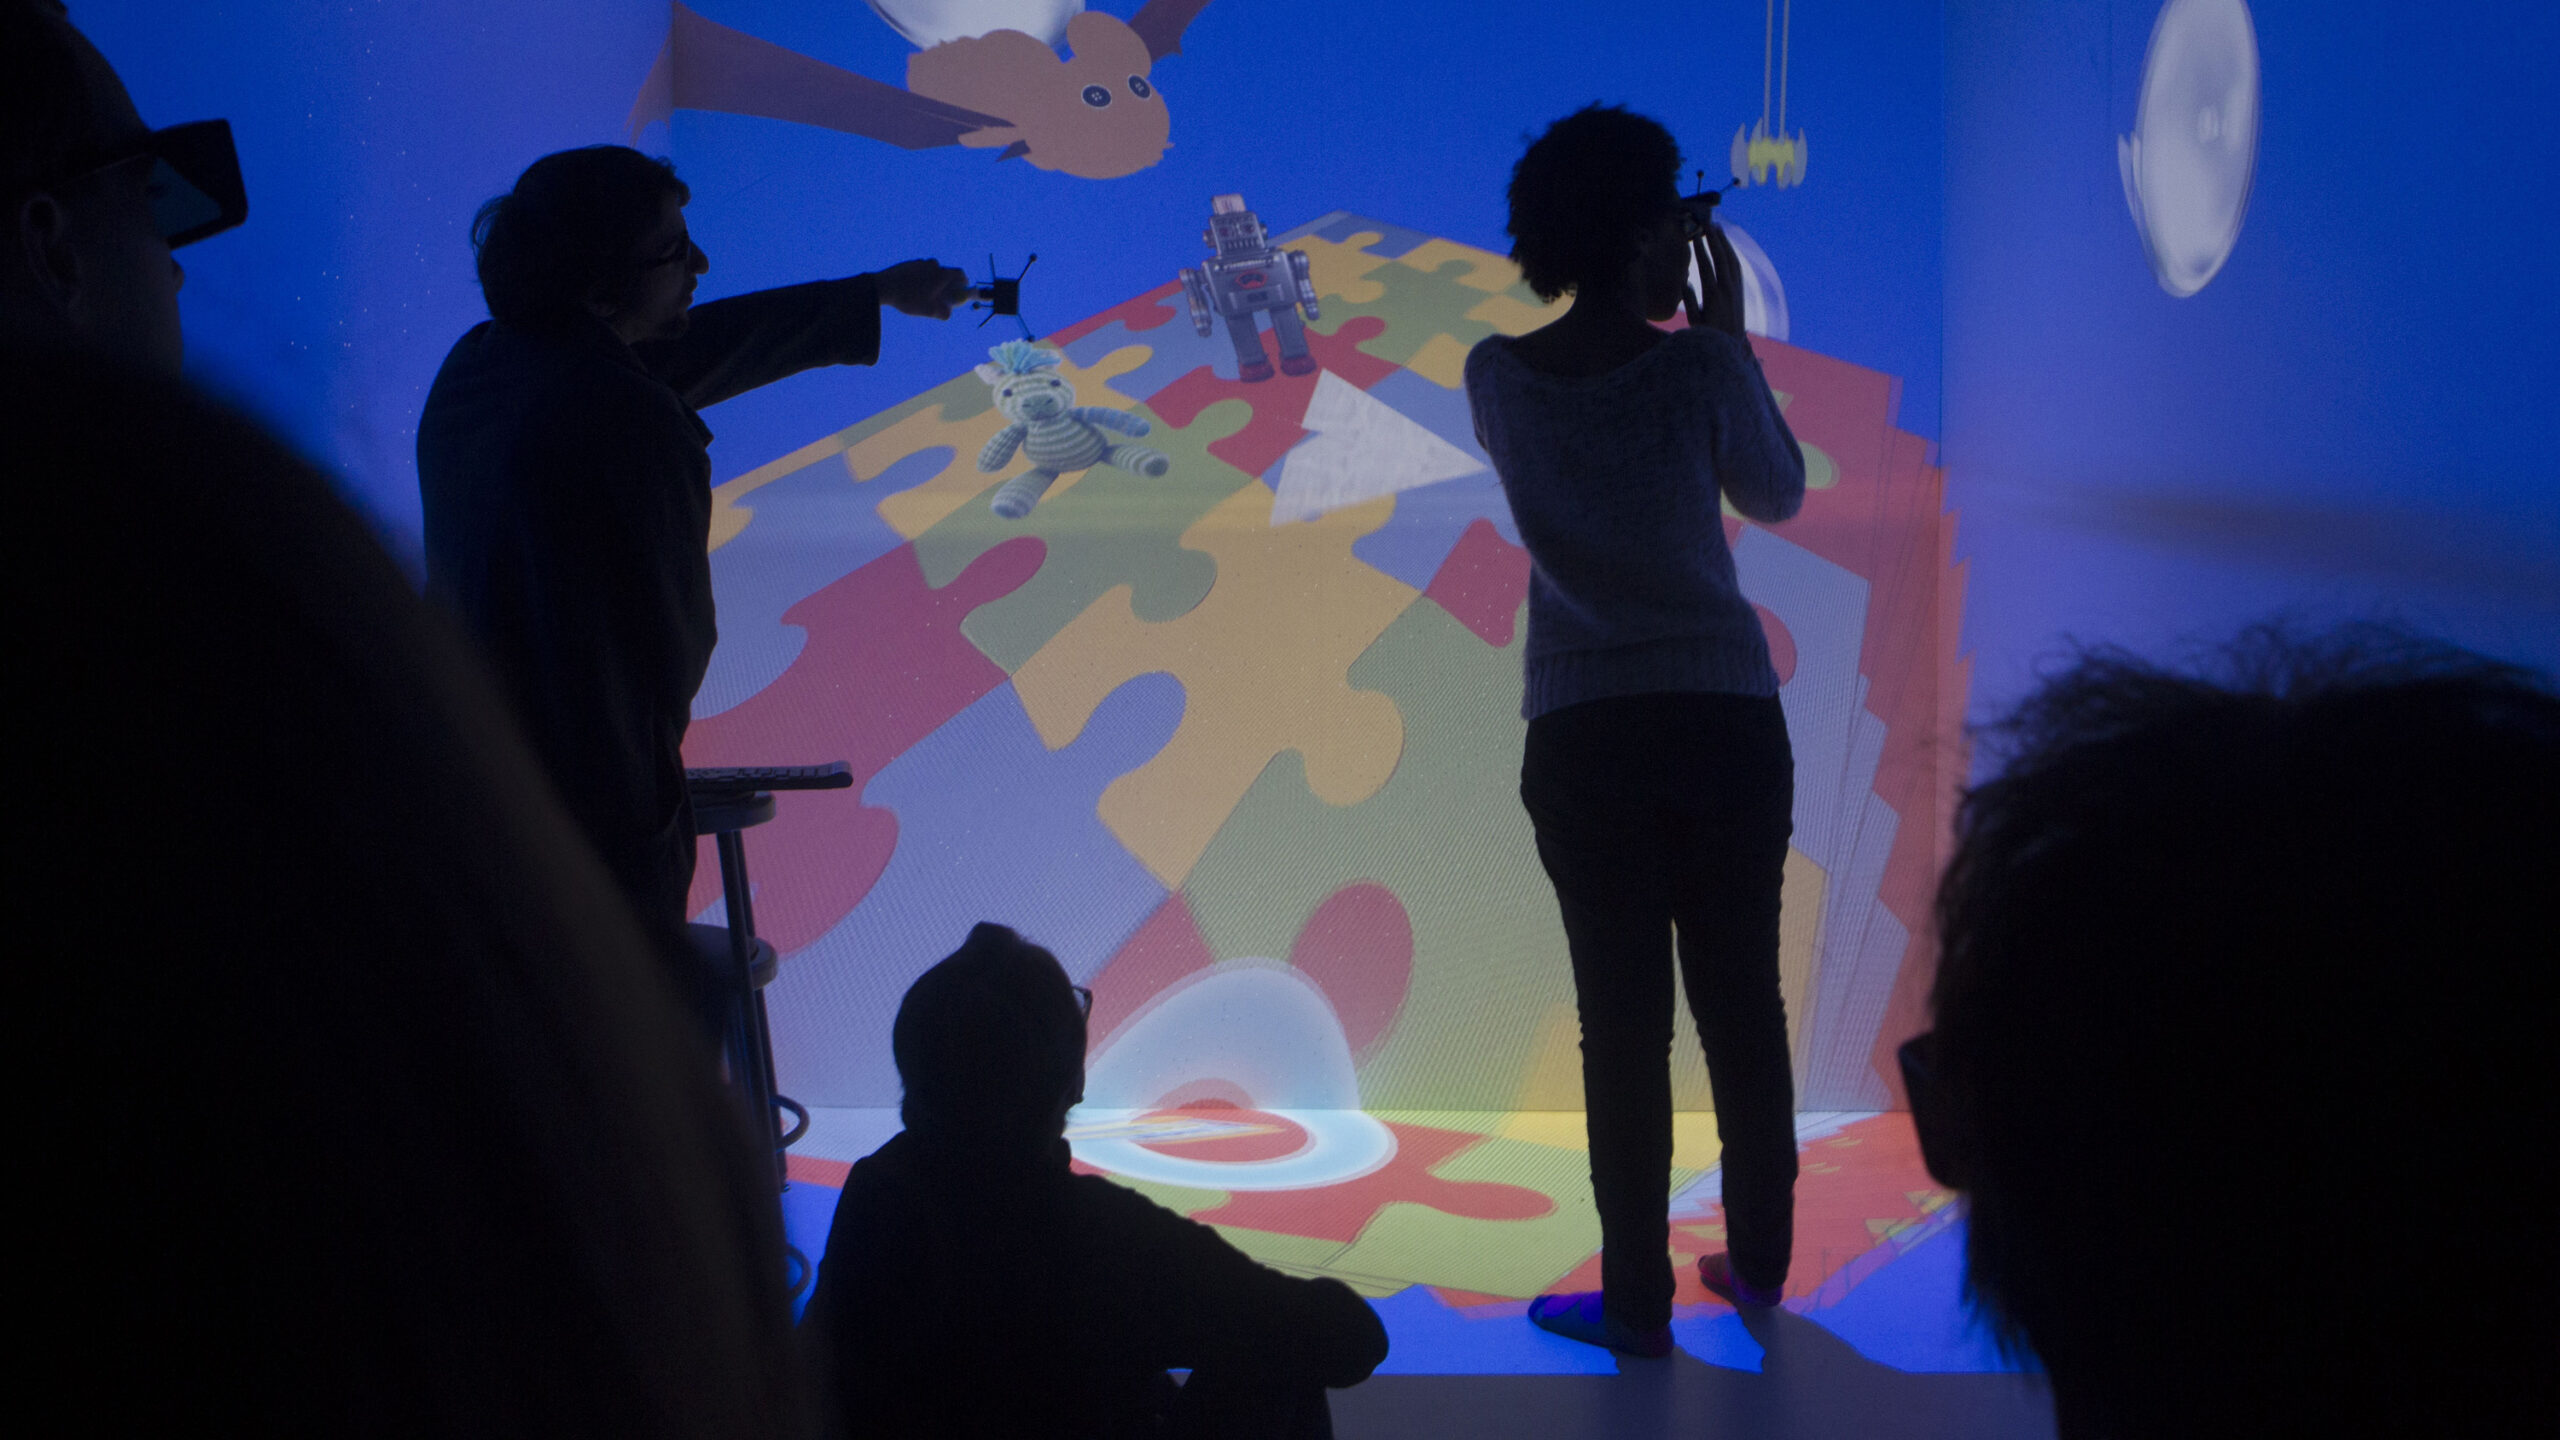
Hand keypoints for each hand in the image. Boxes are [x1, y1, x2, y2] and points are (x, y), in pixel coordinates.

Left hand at [875, 259, 970, 319]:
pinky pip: (918, 270)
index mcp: (941, 274)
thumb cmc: (909, 299)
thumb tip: (947, 313)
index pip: (959, 273)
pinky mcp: (907, 264)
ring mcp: (919, 263)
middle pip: (945, 271)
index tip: (962, 288)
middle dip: (946, 282)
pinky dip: (919, 277)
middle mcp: (932, 265)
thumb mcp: (929, 311)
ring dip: (931, 279)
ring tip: (924, 293)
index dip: (963, 281)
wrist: (884, 287)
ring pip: (930, 270)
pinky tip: (911, 289)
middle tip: (943, 293)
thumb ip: (943, 313)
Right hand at [1697, 225, 1748, 339]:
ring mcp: (1735, 288)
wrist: (1732, 345)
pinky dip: (1731, 253)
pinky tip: (1726, 246)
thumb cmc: (1708, 335)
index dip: (1700, 249)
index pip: (1706, 266)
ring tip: (1717, 229)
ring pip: (1731, 259)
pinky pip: (1736, 267)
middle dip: (1713, 239)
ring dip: (1724, 243)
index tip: (1694, 235)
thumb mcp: (1695, 322)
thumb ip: (1690, 301)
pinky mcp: (1740, 290)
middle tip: (1706, 223)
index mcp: (1713, 295)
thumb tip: (1684, 281)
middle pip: (1720, 257)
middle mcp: (1727, 289)